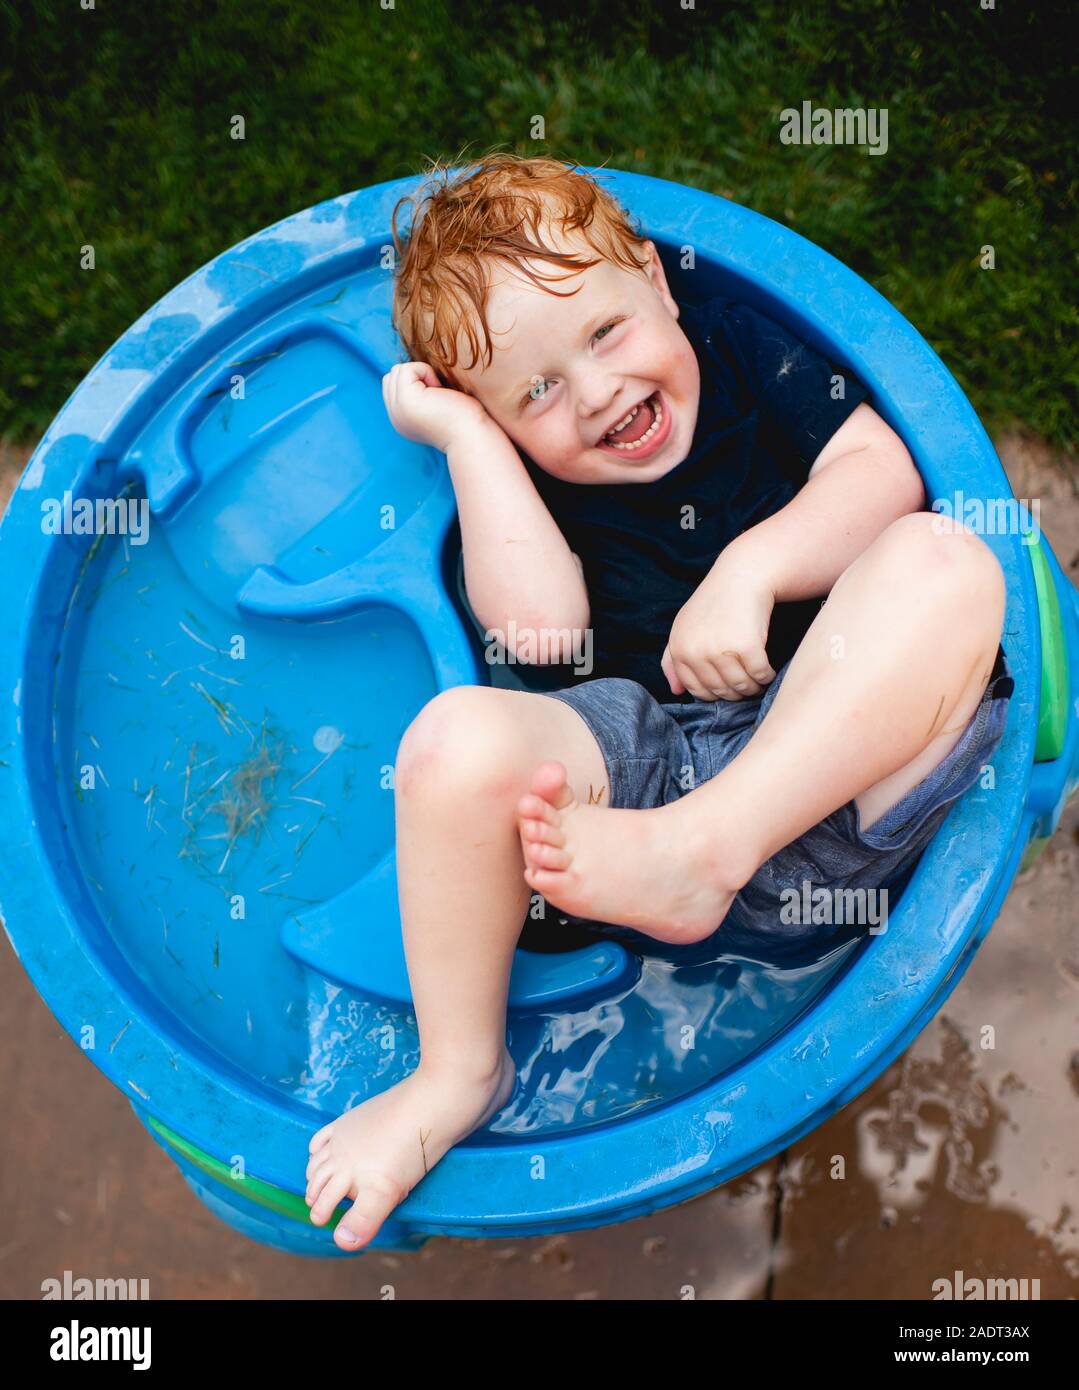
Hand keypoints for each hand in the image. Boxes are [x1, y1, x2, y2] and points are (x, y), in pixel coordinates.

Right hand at [382, 361, 494, 453]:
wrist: (473, 437)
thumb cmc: (466, 419)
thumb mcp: (436, 406)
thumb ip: (420, 394)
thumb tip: (413, 372)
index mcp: (402, 420)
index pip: (392, 385)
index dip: (415, 381)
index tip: (437, 397)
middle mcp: (395, 417)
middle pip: (392, 376)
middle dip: (416, 375)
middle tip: (439, 394)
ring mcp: (397, 410)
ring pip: (398, 371)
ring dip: (422, 373)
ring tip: (439, 393)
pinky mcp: (405, 400)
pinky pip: (407, 369)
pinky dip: (426, 372)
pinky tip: (440, 390)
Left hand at [661, 559, 776, 700]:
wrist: (742, 576)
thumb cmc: (714, 603)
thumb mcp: (683, 627)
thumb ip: (672, 659)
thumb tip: (676, 691)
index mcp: (680, 649)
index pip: (695, 689)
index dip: (713, 694)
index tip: (726, 687)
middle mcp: (696, 652)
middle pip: (719, 690)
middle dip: (735, 693)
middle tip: (746, 685)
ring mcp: (721, 650)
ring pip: (740, 687)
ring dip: (752, 688)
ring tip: (757, 680)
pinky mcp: (747, 647)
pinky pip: (760, 675)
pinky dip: (767, 676)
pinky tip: (768, 670)